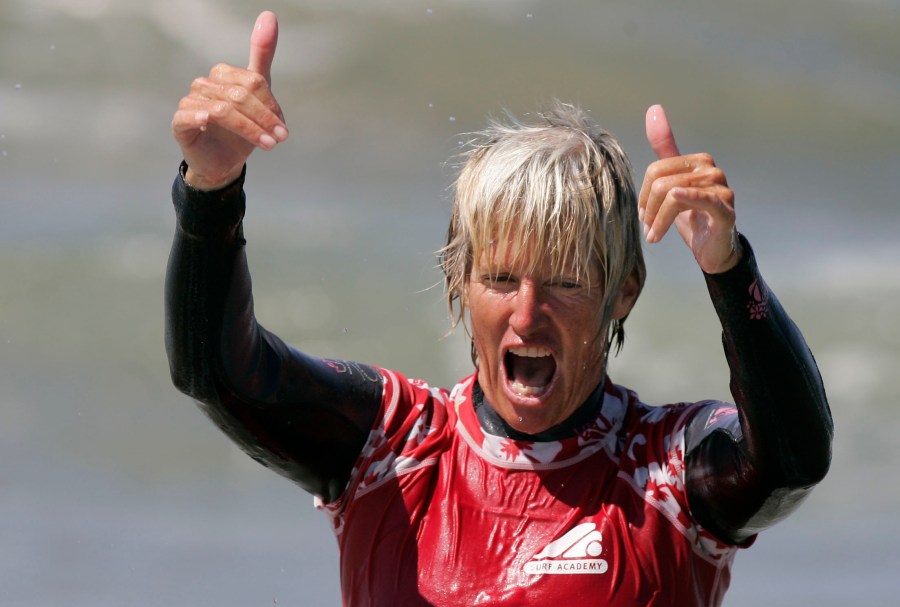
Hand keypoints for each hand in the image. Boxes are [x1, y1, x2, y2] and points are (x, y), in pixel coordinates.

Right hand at [171, 11, 287, 190]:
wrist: (224, 162)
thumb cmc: (242, 129)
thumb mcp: (258, 93)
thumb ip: (262, 56)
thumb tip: (269, 15)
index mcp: (223, 74)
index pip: (253, 82)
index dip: (270, 105)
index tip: (283, 128)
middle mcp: (204, 85)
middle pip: (240, 95)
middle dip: (264, 118)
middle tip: (281, 138)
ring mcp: (190, 103)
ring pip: (223, 109)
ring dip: (249, 129)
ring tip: (268, 145)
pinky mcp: (180, 123)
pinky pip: (188, 115)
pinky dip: (199, 117)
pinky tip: (209, 123)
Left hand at [638, 104, 740, 273]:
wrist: (713, 249)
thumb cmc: (692, 216)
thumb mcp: (673, 182)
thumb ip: (664, 150)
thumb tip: (654, 108)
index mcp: (698, 162)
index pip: (656, 170)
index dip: (643, 194)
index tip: (643, 214)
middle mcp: (712, 170)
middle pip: (661, 182)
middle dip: (648, 208)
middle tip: (647, 227)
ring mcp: (722, 189)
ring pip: (672, 195)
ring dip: (658, 220)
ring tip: (654, 235)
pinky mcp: (726, 211)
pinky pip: (703, 201)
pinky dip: (687, 199)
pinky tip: (673, 202)